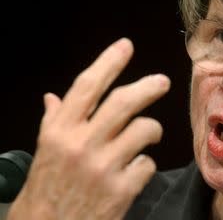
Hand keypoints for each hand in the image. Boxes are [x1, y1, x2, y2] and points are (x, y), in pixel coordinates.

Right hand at [7, 38, 169, 219]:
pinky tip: (135, 170)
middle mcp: (80, 145)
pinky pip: (148, 164)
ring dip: (152, 130)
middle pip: (123, 103)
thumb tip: (52, 96)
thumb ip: (55, 120)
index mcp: (59, 131)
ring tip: (149, 135)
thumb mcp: (45, 150)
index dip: (108, 62)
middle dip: (148, 87)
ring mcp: (102, 168)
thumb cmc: (48, 186)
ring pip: (144, 130)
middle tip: (163, 82)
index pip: (87, 86)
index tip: (125, 45)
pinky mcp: (120, 191)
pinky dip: (145, 164)